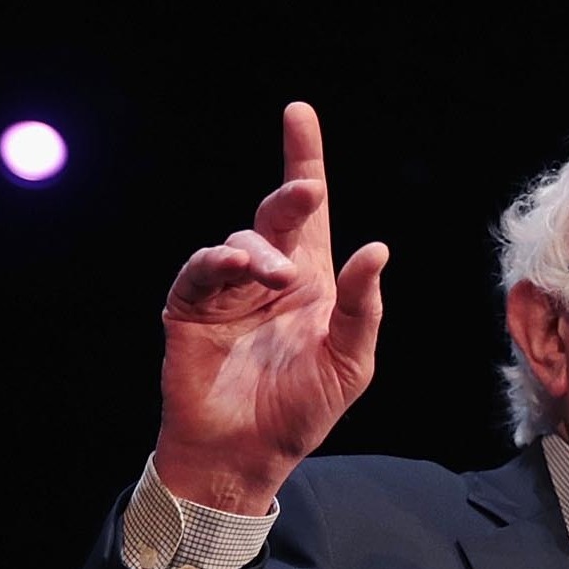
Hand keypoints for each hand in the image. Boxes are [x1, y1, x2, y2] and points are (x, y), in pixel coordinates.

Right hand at [153, 101, 387, 513]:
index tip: (299, 114)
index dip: (303, 160)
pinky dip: (216, 263)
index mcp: (312, 281)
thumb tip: (377, 249)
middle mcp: (268, 276)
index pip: (310, 213)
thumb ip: (364, 307)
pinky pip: (199, 272)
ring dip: (260, 252)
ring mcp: (228, 291)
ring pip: (239, 242)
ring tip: (275, 278)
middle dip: (292, 195)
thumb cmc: (302, 410)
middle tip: (309, 192)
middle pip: (275, 215)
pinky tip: (237, 269)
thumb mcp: (349, 362)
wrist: (247, 454)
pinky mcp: (191, 310)